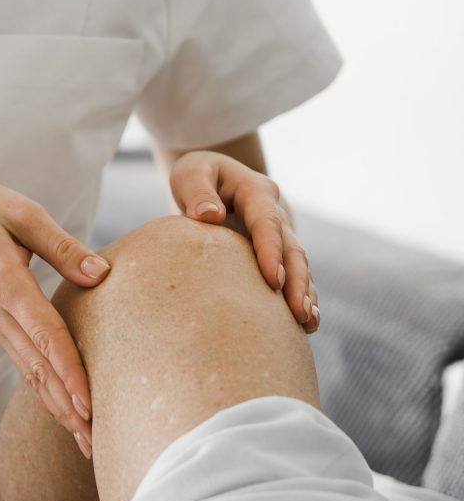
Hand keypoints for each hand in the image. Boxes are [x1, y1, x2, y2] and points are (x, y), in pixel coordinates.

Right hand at [0, 179, 108, 454]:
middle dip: (68, 408)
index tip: (90, 405)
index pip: (45, 335)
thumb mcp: (21, 212)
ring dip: (59, 409)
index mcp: (6, 284)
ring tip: (87, 441)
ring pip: (31, 375)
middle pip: (39, 369)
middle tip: (97, 444)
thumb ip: (62, 245)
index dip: (68, 371)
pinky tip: (65, 412)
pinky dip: (47, 393)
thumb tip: (101, 274)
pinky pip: (25, 366)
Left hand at [169, 151, 319, 332]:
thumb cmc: (197, 177)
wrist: (212, 179)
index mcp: (255, 192)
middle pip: (291, 249)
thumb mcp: (191, 174)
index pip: (267, 223)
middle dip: (297, 282)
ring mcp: (278, 235)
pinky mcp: (274, 252)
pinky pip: (292, 276)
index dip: (272, 252)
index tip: (273, 281)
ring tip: (308, 323)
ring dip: (304, 293)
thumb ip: (198, 192)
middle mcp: (274, 214)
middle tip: (299, 312)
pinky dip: (299, 297)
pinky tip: (305, 326)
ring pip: (298, 266)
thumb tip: (210, 217)